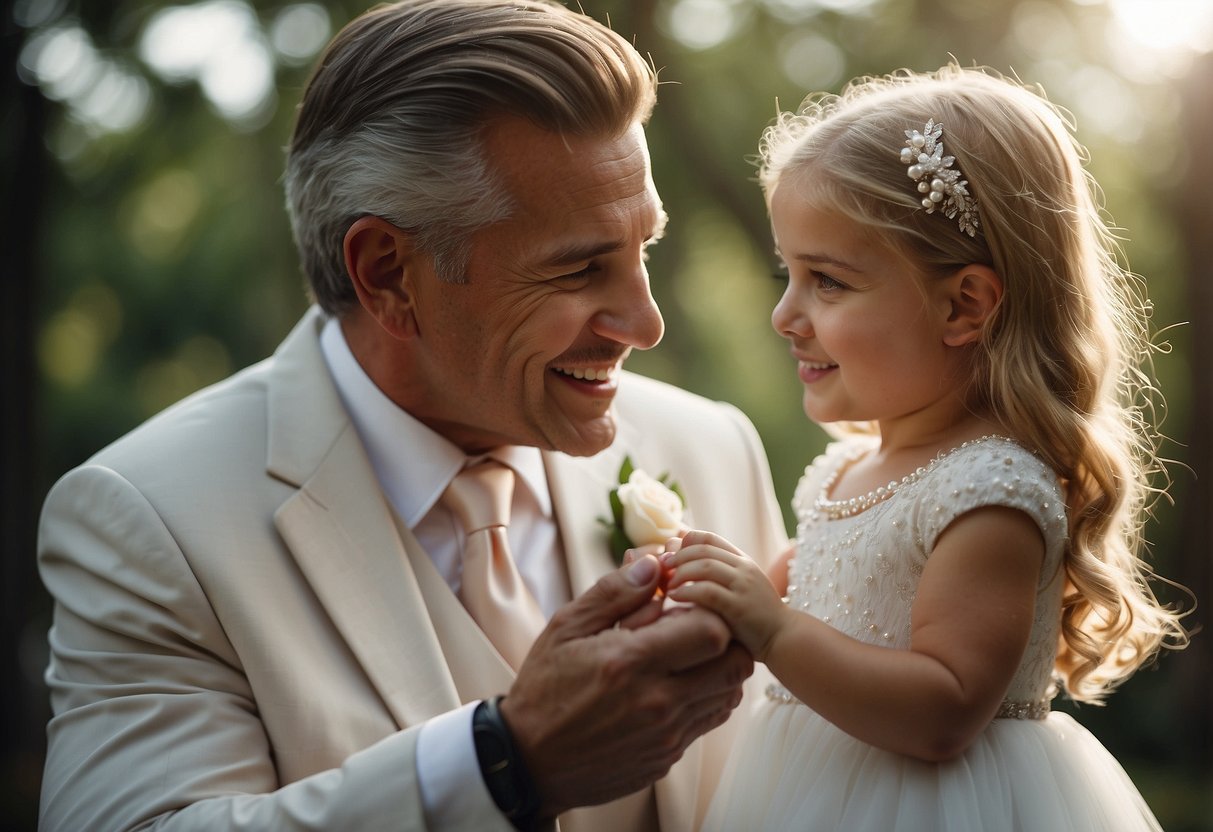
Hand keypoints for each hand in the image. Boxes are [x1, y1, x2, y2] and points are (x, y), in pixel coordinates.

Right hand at [501, 554, 752, 816]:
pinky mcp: (666, 757)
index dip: (713, 611)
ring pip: (728, 694)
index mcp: (631, 662)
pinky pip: (707, 722)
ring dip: (719, 669)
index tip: (692, 604)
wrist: (528, 760)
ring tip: (688, 656)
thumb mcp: (566, 628)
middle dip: (729, 638)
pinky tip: (674, 686)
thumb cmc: (545, 687)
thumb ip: (614, 593)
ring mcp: (666, 736)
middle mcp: (657, 703)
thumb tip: (654, 564)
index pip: (712, 632)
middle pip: (735, 665)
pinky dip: (703, 699)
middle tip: (701, 626)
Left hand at [663, 530, 788, 660]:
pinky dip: (686, 591)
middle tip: (661, 568)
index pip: (709, 538)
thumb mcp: (738, 590)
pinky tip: (675, 597)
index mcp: (742, 561)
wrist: (785, 639)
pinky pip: (707, 591)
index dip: (685, 542)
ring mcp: (743, 586)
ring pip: (704, 566)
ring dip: (679, 573)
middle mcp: (744, 568)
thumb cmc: (756, 619)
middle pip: (702, 549)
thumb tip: (680, 568)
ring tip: (667, 585)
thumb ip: (716, 577)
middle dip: (677, 556)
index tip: (669, 555)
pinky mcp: (739, 607)